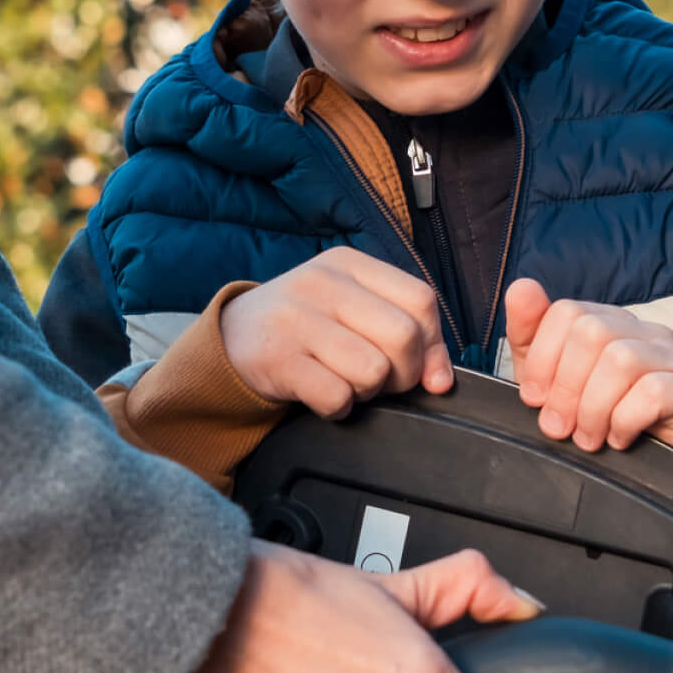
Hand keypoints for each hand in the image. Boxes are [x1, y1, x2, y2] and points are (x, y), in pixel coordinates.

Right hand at [219, 248, 451, 417]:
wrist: (230, 340)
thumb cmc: (304, 325)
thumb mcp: (350, 309)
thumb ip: (404, 332)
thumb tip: (442, 380)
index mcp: (348, 264)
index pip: (420, 300)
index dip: (432, 343)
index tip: (420, 368)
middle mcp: (322, 283)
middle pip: (403, 336)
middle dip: (403, 374)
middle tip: (379, 380)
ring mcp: (296, 319)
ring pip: (373, 370)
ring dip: (367, 391)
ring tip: (344, 382)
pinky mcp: (278, 359)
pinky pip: (337, 397)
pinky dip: (337, 408)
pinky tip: (321, 395)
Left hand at [502, 278, 672, 452]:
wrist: (664, 463)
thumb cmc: (604, 418)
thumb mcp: (554, 381)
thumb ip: (531, 337)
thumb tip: (520, 287)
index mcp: (607, 322)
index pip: (566, 312)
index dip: (541, 358)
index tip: (534, 398)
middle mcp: (642, 330)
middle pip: (591, 332)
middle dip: (565, 387)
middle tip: (559, 427)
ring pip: (620, 360)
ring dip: (593, 409)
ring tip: (588, 438)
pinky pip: (653, 391)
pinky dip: (624, 420)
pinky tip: (618, 438)